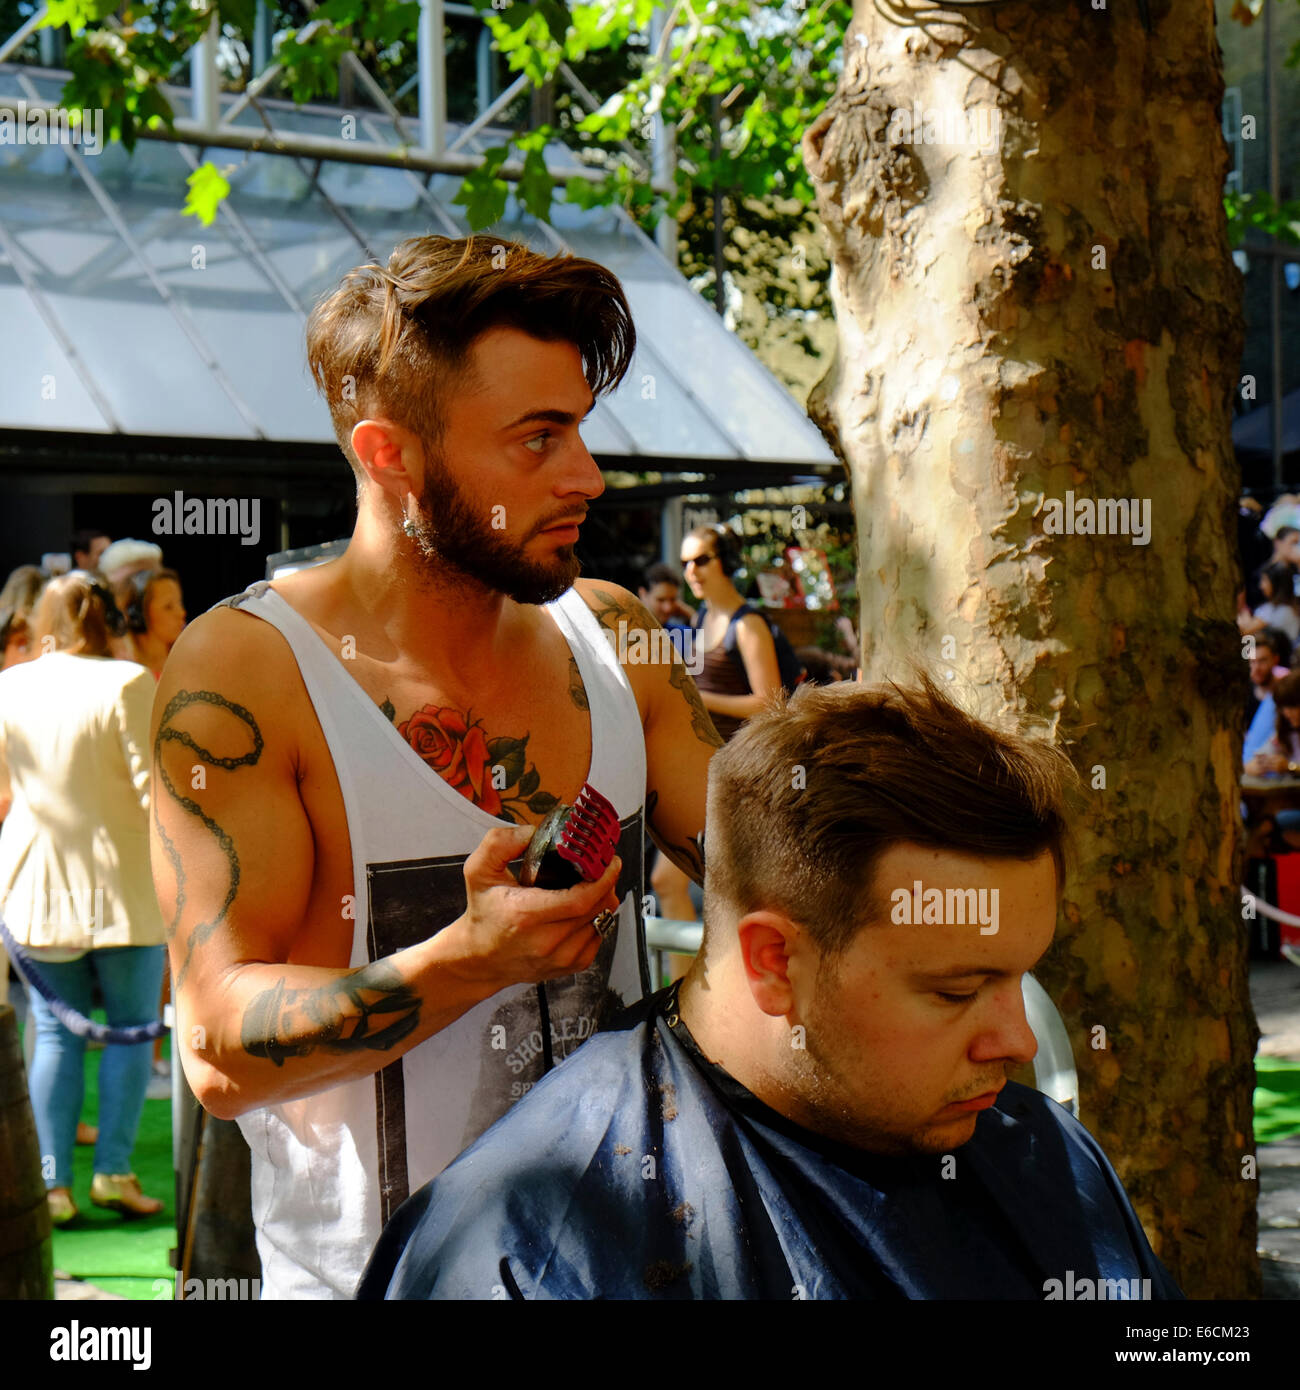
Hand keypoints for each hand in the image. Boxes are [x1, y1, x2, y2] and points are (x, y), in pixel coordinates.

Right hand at [443, 824, 622, 991]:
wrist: (480, 958)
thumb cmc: (484, 913)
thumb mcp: (478, 871)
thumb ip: (499, 843)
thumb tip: (531, 832)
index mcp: (526, 915)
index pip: (580, 899)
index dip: (603, 878)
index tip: (610, 861)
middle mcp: (546, 941)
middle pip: (597, 908)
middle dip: (606, 882)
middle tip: (603, 864)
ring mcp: (561, 958)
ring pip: (603, 922)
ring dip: (604, 899)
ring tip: (593, 884)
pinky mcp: (571, 966)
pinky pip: (600, 936)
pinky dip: (599, 918)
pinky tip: (584, 907)